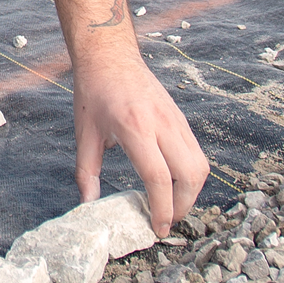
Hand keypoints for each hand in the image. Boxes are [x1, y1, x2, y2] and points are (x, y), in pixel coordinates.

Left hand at [74, 48, 210, 230]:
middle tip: (166, 219)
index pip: (158, 178)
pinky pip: (196, 153)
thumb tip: (88, 203)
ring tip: (171, 205)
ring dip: (191, 192)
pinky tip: (175, 183)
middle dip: (183, 206)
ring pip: (199, 166)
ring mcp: (176, 120)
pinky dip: (191, 174)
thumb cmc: (93, 91)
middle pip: (190, 176)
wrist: (109, 54)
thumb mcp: (84, 132)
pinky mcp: (182, 119)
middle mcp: (162, 124)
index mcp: (135, 128)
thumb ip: (86, 171)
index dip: (162, 208)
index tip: (157, 228)